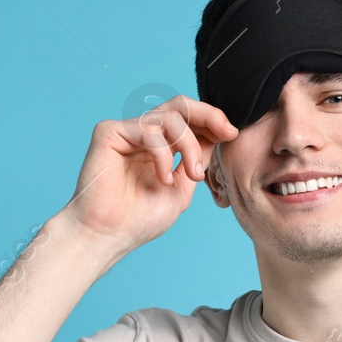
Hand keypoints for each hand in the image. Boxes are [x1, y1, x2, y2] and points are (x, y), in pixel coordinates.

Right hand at [59, 95, 237, 252]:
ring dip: (189, 145)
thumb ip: (197, 160)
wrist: (108, 235)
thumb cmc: (139, 219)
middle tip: (226, 132)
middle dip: (209, 115)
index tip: (232, 134)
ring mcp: (126, 131)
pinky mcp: (109, 132)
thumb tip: (218, 135)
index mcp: (160, 146)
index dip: (213, 121)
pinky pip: (147, 129)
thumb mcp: (182, 188)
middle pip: (180, 105)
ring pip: (169, 117)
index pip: (189, 120)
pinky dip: (162, 154)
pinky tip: (162, 179)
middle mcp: (143, 134)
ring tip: (191, 174)